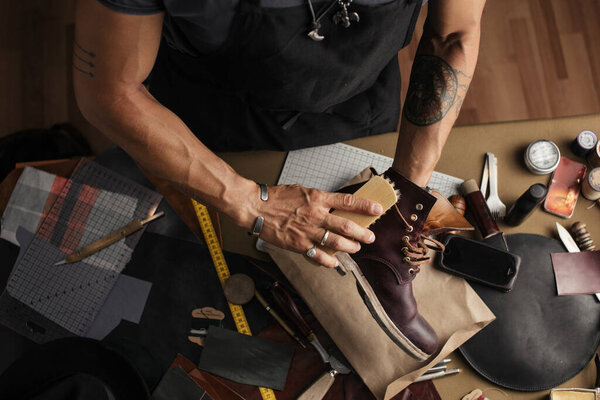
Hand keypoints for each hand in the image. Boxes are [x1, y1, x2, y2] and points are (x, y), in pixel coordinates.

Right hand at [248, 184, 382, 267]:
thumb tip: (335, 205)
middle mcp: (316, 215)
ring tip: (355, 248)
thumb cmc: (278, 198)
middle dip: (362, 233)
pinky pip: (318, 256)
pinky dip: (328, 261)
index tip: (378, 209)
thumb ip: (319, 199)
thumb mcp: (303, 191)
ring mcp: (308, 231)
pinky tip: (334, 262)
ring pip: (336, 242)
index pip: (347, 201)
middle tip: (370, 237)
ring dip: (349, 247)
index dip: (365, 206)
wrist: (256, 208)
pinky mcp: (299, 245)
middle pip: (346, 226)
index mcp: (317, 198)